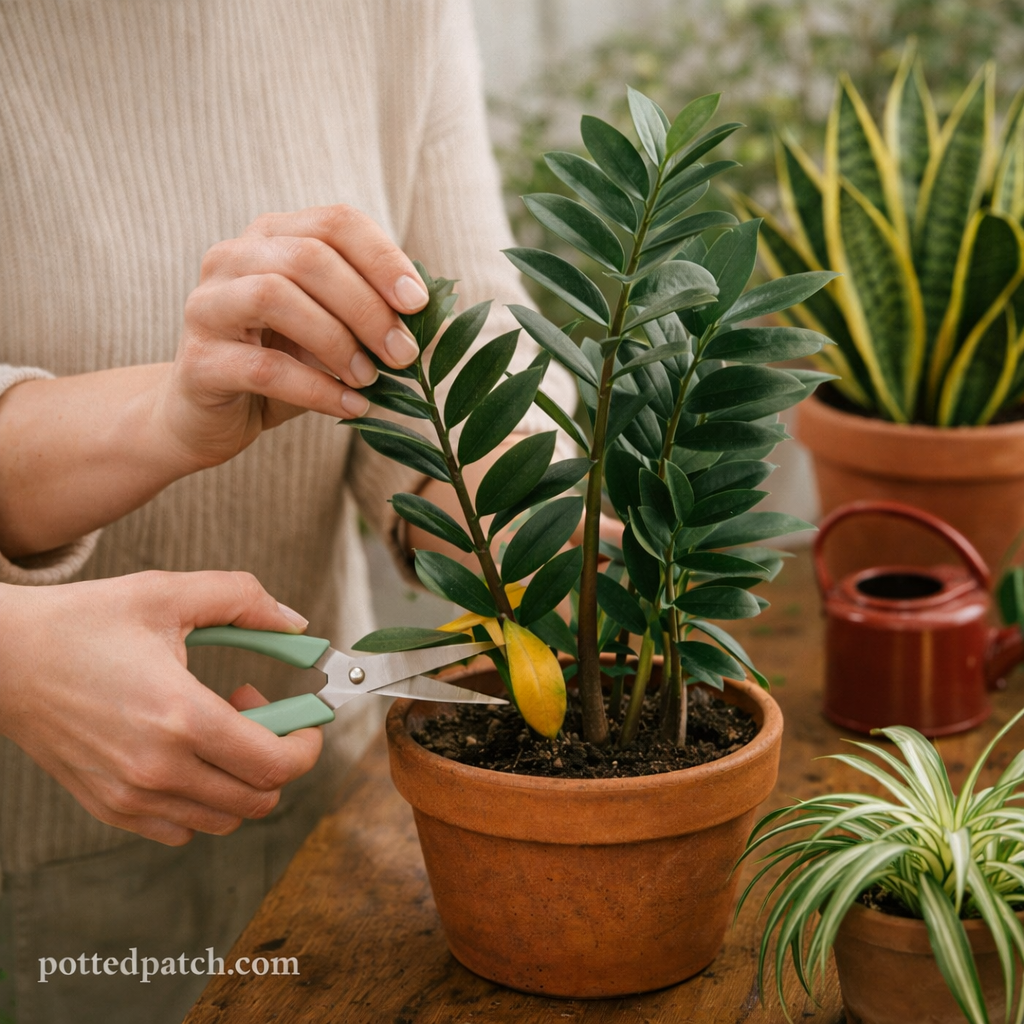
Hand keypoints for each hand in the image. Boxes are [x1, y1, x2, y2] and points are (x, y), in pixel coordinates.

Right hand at [0, 571, 322, 845]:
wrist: (3, 659)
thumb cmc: (84, 622)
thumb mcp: (167, 593)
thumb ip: (243, 598)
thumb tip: (297, 625)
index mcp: (179, 715)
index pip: (274, 764)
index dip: (308, 745)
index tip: (309, 720)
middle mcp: (157, 768)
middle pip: (259, 800)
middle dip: (278, 756)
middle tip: (255, 707)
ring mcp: (131, 795)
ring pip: (224, 819)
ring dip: (241, 777)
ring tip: (219, 725)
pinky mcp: (110, 808)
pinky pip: (183, 828)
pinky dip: (204, 799)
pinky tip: (189, 751)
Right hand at [160, 204, 429, 467]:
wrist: (209, 418)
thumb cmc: (282, 366)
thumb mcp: (333, 333)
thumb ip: (372, 316)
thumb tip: (438, 322)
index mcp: (272, 238)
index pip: (336, 223)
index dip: (383, 258)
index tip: (418, 303)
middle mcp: (232, 257)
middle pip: (309, 258)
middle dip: (368, 308)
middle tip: (403, 354)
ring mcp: (207, 306)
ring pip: (276, 297)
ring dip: (338, 342)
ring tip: (372, 378)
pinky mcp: (198, 362)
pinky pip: (264, 368)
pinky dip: (318, 389)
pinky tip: (351, 406)